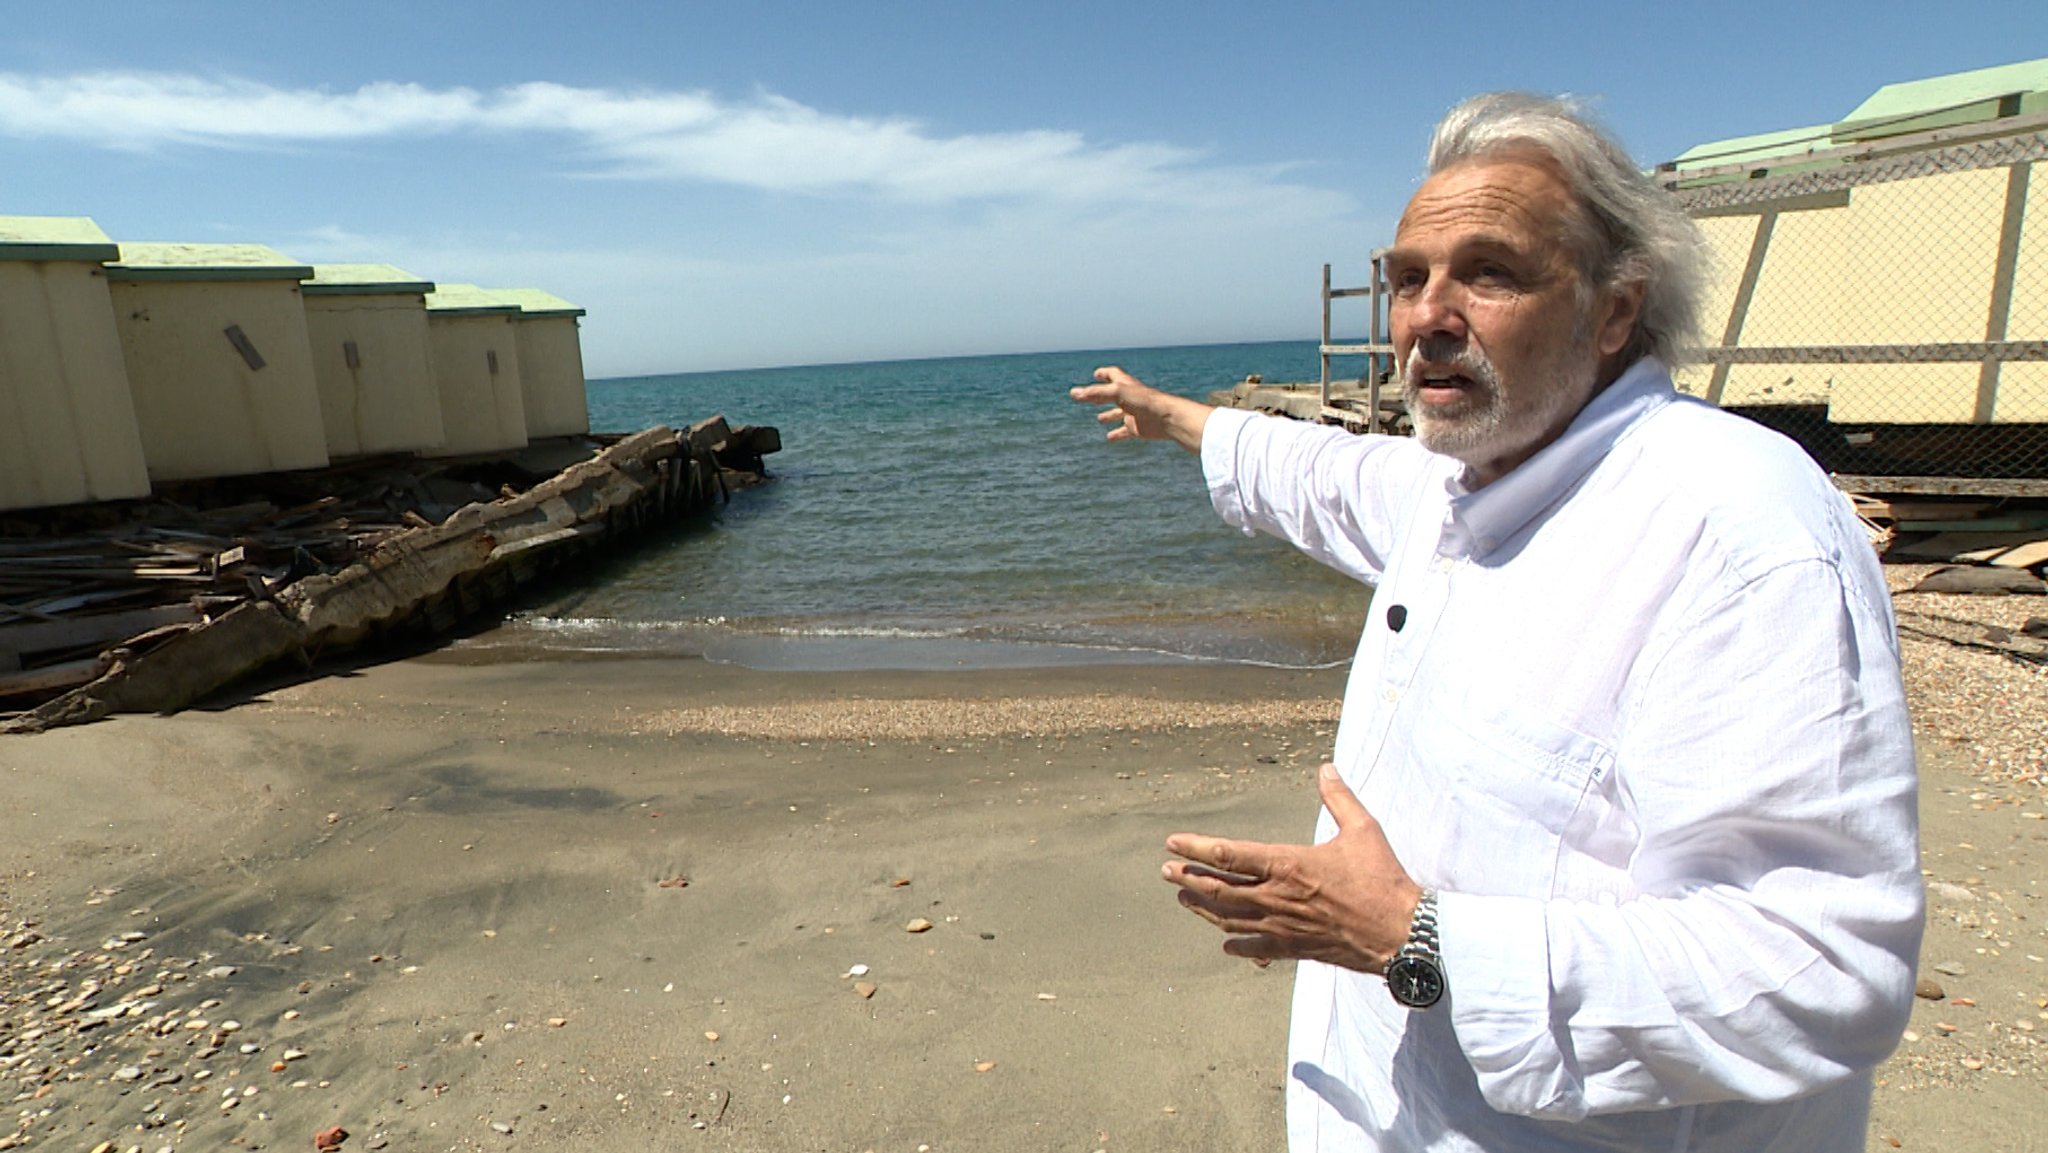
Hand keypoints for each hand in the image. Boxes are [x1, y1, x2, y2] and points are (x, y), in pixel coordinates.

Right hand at [1068, 366, 1212, 452]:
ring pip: (1118, 413)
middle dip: (1100, 396)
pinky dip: (1117, 434)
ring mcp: (1134, 413)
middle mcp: (1129, 398)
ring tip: (1098, 419)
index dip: (1104, 374)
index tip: (1096, 374)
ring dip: (1108, 415)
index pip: (1113, 375)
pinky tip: (1109, 438)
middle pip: (1112, 395)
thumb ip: (1094, 393)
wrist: (1167, 419)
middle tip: (1088, 397)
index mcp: (1125, 385)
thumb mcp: (1116, 393)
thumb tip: (1073, 393)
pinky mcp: (1137, 428)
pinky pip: (1124, 431)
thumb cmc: (1145, 401)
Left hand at [1162, 763, 1422, 972]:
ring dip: (1203, 908)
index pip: (1229, 854)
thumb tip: (1326, 768)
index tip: (1172, 841)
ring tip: (1183, 898)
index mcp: (1288, 864)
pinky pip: (1256, 948)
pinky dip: (1237, 944)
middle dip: (1188, 877)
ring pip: (1229, 919)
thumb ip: (1339, 798)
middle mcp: (1277, 896)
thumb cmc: (1382, 880)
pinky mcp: (1295, 948)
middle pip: (1219, 889)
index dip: (1196, 847)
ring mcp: (1283, 926)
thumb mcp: (1363, 830)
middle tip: (1166, 871)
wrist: (1401, 933)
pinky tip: (1226, 943)